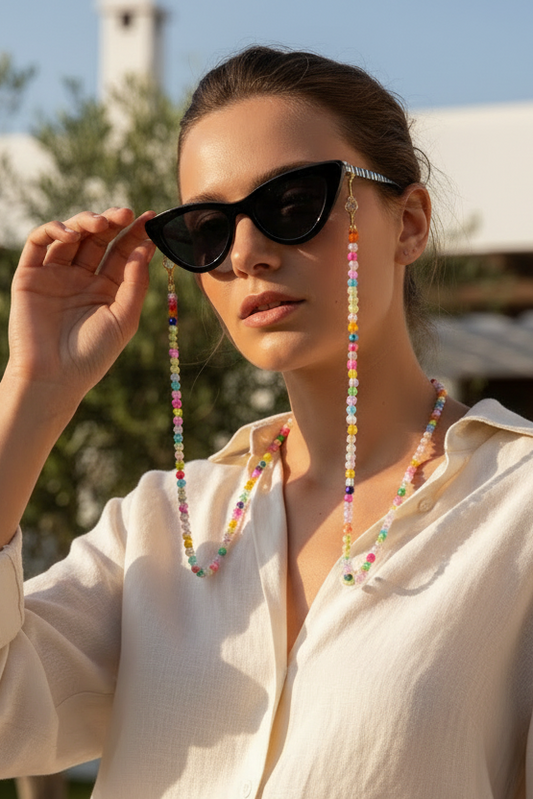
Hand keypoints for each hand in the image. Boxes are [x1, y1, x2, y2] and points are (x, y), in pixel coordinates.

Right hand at [6, 207, 155, 400]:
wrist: (54, 377)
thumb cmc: (93, 354)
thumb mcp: (124, 319)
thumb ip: (135, 283)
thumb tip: (145, 248)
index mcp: (107, 289)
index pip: (122, 253)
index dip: (136, 235)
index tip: (151, 219)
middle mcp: (82, 278)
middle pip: (99, 239)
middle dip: (113, 222)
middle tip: (127, 214)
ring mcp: (56, 274)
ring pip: (71, 235)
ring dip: (86, 222)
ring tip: (102, 222)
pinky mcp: (30, 275)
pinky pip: (38, 243)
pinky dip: (53, 230)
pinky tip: (72, 234)